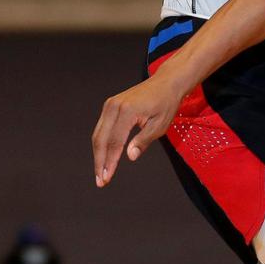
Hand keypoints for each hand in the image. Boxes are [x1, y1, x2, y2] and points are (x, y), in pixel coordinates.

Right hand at [91, 73, 186, 187]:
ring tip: (101, 172)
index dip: (110, 162)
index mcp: (127, 111)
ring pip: (98, 134)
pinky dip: (101, 143)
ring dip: (98, 154)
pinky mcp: (110, 105)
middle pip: (100, 139)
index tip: (107, 178)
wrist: (166, 83)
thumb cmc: (166, 103)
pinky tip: (104, 156)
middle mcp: (114, 107)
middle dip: (100, 162)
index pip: (114, 142)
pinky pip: (102, 127)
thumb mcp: (160, 125)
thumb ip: (143, 141)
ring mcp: (110, 105)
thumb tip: (130, 156)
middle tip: (101, 180)